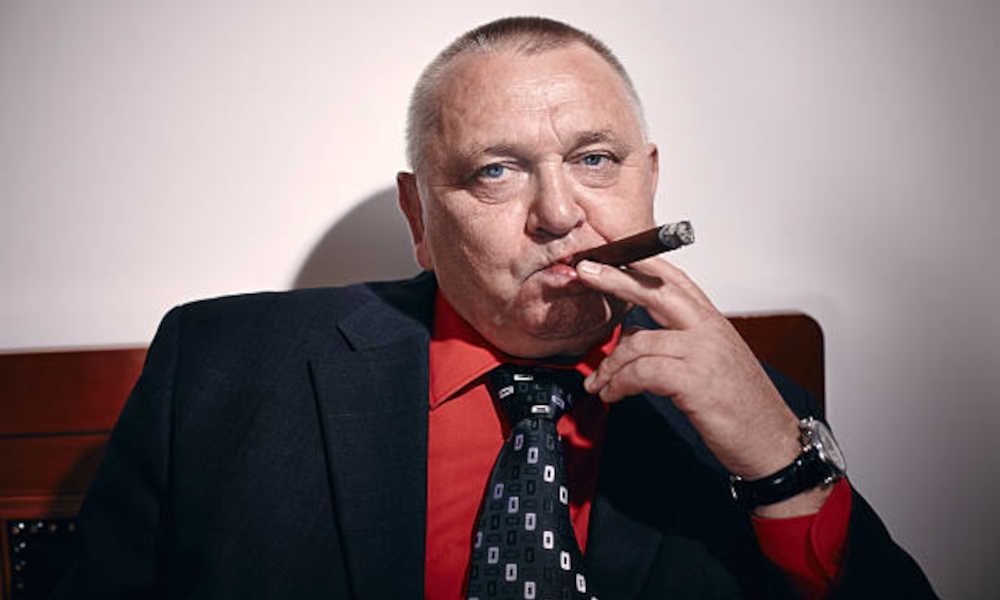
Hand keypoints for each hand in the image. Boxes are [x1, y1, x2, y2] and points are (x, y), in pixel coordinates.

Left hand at [575, 258, 829, 515]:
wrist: (773, 443)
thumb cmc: (741, 406)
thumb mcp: (713, 361)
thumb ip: (679, 341)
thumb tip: (633, 336)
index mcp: (711, 320)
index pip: (672, 278)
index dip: (639, 264)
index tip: (609, 256)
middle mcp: (708, 329)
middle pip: (655, 290)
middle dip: (615, 279)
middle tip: (584, 272)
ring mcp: (703, 353)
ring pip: (638, 341)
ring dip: (609, 365)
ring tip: (597, 383)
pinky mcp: (694, 381)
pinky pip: (641, 372)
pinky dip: (619, 383)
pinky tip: (612, 394)